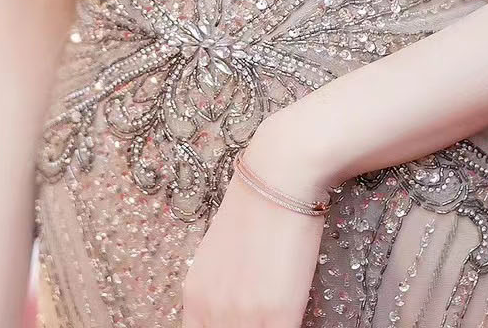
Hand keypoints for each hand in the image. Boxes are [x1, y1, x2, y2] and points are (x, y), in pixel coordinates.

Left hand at [181, 131, 330, 327]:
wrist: (279, 175)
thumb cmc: (256, 205)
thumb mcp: (221, 252)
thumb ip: (220, 289)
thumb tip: (232, 307)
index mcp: (194, 295)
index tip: (241, 320)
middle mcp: (210, 311)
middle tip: (261, 316)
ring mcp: (242, 317)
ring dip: (266, 326)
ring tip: (278, 314)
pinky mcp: (276, 315)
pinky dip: (288, 327)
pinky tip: (293, 314)